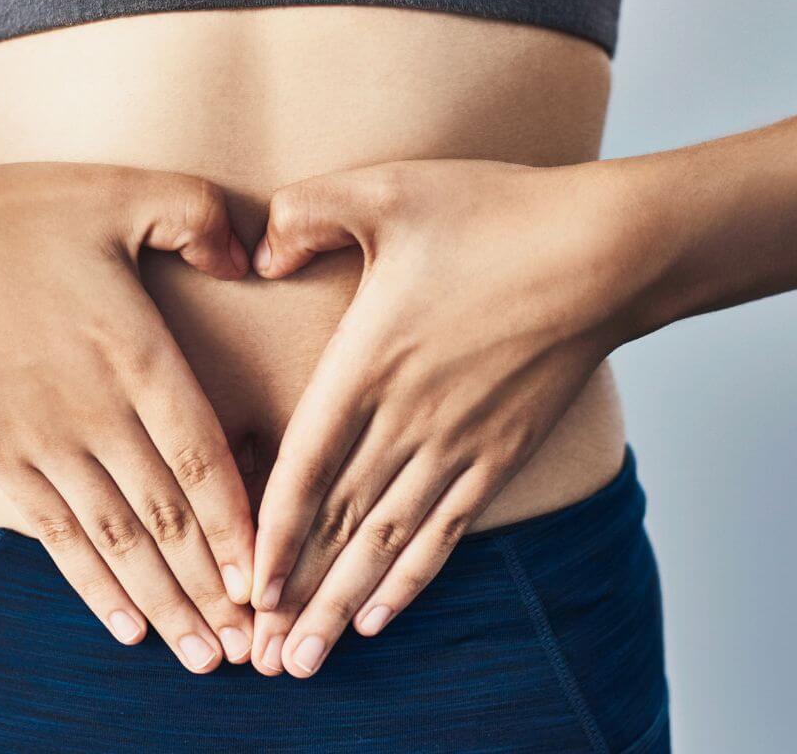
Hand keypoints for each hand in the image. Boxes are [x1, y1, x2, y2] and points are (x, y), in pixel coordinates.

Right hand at [0, 161, 255, 672]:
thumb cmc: (12, 216)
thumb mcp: (119, 190)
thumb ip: (197, 216)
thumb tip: (249, 255)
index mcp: (136, 353)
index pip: (203, 457)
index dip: (241, 522)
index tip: (273, 574)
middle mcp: (96, 414)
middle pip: (168, 518)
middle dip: (216, 585)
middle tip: (258, 641)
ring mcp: (43, 443)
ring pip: (119, 542)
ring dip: (166, 602)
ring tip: (205, 655)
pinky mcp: (0, 456)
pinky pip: (57, 536)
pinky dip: (94, 585)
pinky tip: (124, 623)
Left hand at [246, 158, 647, 677]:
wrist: (604, 250)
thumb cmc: (494, 214)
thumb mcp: (385, 189)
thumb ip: (305, 214)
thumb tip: (258, 256)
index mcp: (370, 362)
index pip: (305, 464)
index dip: (270, 529)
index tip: (243, 584)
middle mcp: (408, 418)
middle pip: (339, 524)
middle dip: (296, 592)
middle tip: (260, 657)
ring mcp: (459, 442)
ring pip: (387, 542)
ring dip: (343, 602)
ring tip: (309, 657)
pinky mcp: (501, 452)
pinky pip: (447, 530)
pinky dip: (412, 578)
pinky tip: (384, 611)